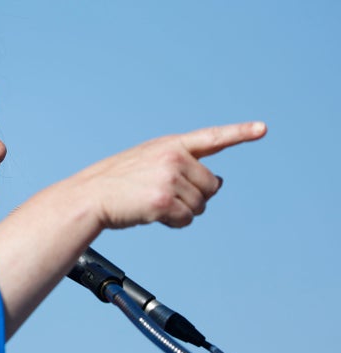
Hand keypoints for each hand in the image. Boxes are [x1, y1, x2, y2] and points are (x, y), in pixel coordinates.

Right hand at [78, 121, 266, 228]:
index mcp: (169, 144)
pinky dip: (173, 223)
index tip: (262, 129)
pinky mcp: (164, 199)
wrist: (89, 196)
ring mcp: (169, 177)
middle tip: (164, 197)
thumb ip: (184, 166)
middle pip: (211, 185)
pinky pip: (186, 219)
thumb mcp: (149, 162)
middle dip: (194, 197)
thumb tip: (220, 182)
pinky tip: (152, 214)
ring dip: (181, 211)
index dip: (239, 132)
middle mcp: (173, 156)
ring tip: (152, 204)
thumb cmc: (117, 184)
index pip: (211, 137)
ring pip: (200, 205)